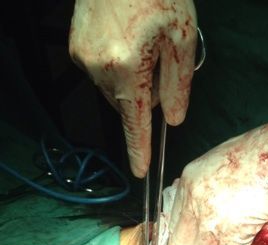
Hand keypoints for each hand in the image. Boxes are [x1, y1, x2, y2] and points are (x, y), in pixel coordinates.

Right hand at [69, 0, 196, 176]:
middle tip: (161, 58)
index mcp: (126, 67)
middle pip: (129, 104)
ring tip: (144, 44)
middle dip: (148, 94)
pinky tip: (128, 40)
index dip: (139, 149)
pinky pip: (103, 72)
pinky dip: (119, 66)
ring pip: (116, 89)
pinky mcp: (76, 46)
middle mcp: (98, 66)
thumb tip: (173, 118)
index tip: (140, 172)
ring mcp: (83, 56)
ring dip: (134, 79)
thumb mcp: (180, 39)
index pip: (135, 122)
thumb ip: (178, 85)